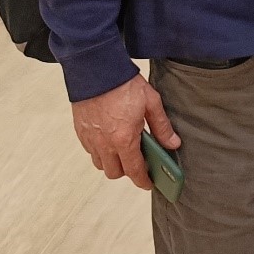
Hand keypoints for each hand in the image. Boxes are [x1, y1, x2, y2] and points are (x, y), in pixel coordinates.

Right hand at [72, 74, 178, 189]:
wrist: (96, 69)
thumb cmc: (124, 84)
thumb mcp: (151, 102)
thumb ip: (162, 126)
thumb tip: (173, 144)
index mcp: (124, 139)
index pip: (134, 171)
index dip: (143, 181)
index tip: (149, 184)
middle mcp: (104, 144)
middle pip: (115, 173)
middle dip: (127, 172)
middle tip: (139, 162)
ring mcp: (90, 139)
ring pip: (100, 164)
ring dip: (112, 163)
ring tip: (124, 150)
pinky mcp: (81, 132)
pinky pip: (91, 152)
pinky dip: (101, 152)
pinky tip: (110, 139)